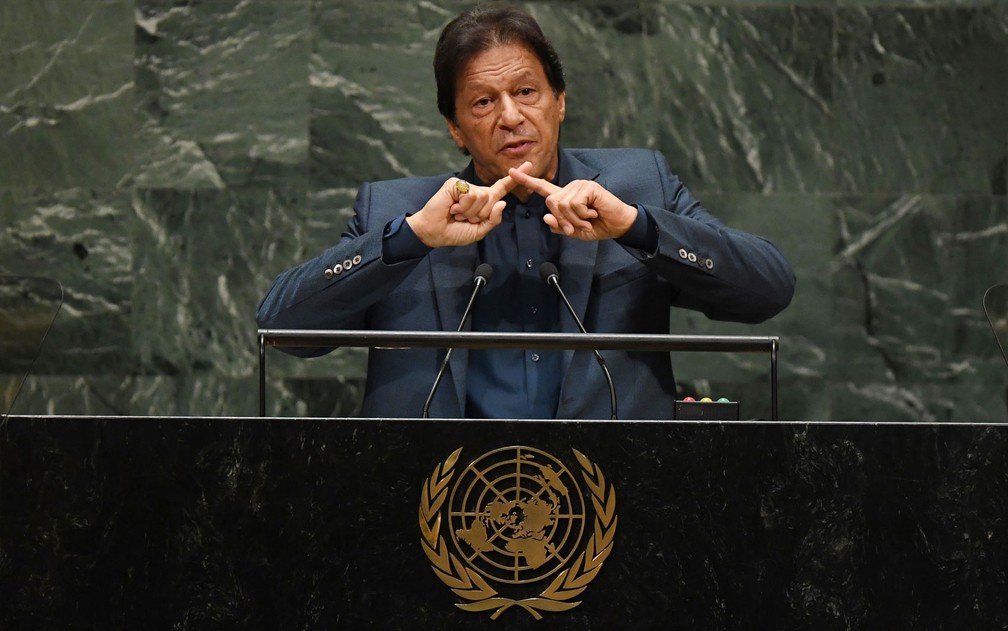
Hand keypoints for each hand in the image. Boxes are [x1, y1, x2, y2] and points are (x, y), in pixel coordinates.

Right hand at [407, 162, 533, 247]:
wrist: (434, 233)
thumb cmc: (455, 232)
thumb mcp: (479, 231)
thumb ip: (493, 219)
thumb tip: (502, 202)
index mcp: (484, 201)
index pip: (502, 188)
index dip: (515, 178)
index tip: (530, 165)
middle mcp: (477, 191)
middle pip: (493, 199)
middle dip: (480, 215)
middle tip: (464, 218)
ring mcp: (466, 186)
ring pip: (483, 198)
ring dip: (470, 212)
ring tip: (458, 213)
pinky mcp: (456, 184)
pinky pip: (471, 195)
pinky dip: (463, 206)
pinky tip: (453, 208)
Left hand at [507, 168, 637, 240]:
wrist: (618, 226)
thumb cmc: (597, 227)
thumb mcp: (574, 231)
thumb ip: (559, 226)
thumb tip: (546, 218)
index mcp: (564, 197)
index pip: (542, 187)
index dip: (526, 180)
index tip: (511, 171)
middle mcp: (570, 188)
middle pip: (551, 202)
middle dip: (563, 219)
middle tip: (579, 224)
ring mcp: (579, 185)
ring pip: (562, 204)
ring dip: (575, 219)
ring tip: (588, 218)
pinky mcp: (588, 187)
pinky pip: (574, 204)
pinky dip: (582, 214)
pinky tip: (593, 213)